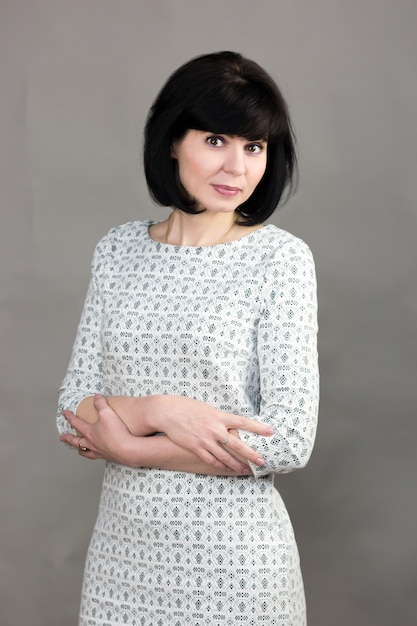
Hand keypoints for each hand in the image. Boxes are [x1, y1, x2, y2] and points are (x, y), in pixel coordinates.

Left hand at [60, 394, 134, 463]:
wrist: (126, 449)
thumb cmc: (116, 432)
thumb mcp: (107, 413)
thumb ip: (101, 404)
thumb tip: (97, 397)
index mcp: (89, 432)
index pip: (76, 423)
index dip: (69, 417)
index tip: (64, 413)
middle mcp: (91, 443)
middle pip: (75, 441)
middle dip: (68, 438)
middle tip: (62, 437)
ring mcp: (98, 451)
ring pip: (84, 451)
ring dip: (79, 449)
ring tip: (78, 450)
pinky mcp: (107, 456)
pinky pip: (96, 457)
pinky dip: (93, 455)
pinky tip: (97, 454)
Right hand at [149, 395, 273, 471]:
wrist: (168, 412)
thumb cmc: (187, 407)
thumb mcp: (207, 409)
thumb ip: (219, 418)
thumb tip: (229, 425)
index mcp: (219, 416)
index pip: (244, 422)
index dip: (258, 428)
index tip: (270, 432)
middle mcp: (215, 429)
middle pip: (238, 444)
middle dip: (251, 454)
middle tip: (262, 462)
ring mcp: (205, 439)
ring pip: (225, 456)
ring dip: (237, 465)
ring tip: (246, 471)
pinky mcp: (196, 447)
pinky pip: (211, 460)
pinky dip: (220, 465)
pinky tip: (227, 469)